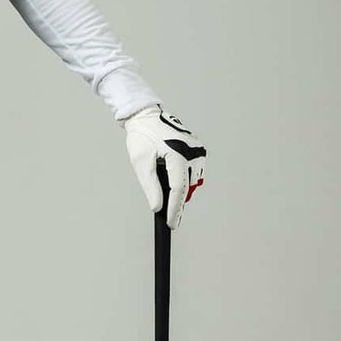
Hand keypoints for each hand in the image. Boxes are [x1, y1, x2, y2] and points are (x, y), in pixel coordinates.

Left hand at [122, 105, 205, 229]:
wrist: (147, 117)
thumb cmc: (142, 136)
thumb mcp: (141, 163)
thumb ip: (150, 187)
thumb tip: (158, 207)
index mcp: (178, 154)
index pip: (178, 189)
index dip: (175, 210)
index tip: (171, 224)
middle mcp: (193, 152)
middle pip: (186, 187)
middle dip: (176, 200)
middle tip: (166, 212)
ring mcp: (198, 151)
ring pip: (192, 181)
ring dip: (180, 188)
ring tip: (164, 184)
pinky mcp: (198, 150)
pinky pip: (194, 172)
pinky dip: (184, 178)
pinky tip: (172, 176)